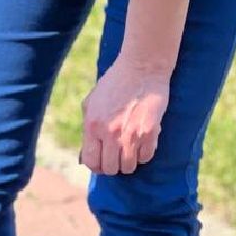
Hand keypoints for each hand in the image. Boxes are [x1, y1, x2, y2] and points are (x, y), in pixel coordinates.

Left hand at [79, 59, 170, 174]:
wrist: (141, 67)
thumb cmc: (114, 83)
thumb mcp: (91, 103)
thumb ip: (87, 129)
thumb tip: (86, 156)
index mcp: (92, 125)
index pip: (91, 162)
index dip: (97, 166)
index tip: (102, 162)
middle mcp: (110, 133)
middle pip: (110, 169)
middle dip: (113, 165)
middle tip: (117, 155)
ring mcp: (131, 134)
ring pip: (129, 167)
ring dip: (129, 161)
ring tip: (130, 148)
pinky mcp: (150, 132)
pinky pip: (146, 157)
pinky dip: (144, 154)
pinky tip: (142, 142)